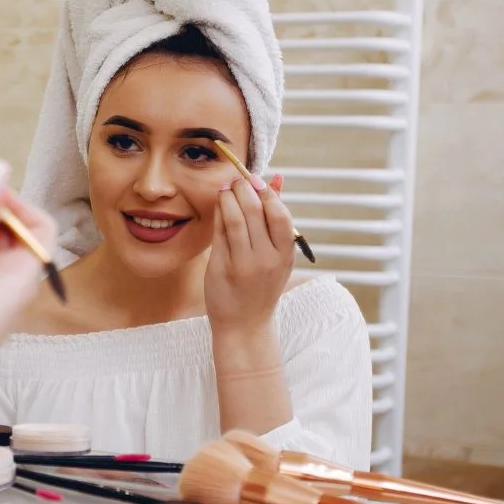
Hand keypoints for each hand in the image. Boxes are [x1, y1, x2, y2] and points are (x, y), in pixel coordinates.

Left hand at [205, 171, 295, 339]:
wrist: (245, 324)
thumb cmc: (262, 284)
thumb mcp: (278, 254)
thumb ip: (276, 217)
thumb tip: (278, 180)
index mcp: (285, 254)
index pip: (280, 215)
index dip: (267, 192)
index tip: (256, 180)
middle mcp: (266, 259)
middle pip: (255, 212)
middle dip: (244, 189)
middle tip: (236, 180)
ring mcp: (243, 264)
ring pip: (234, 219)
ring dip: (227, 198)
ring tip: (225, 188)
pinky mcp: (222, 267)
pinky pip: (219, 233)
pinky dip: (218, 214)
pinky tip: (218, 205)